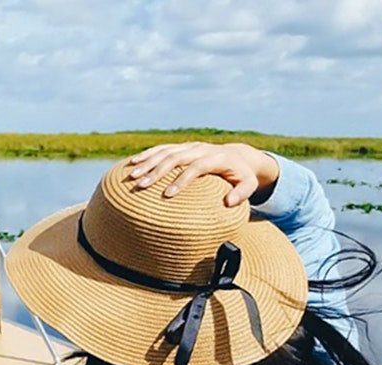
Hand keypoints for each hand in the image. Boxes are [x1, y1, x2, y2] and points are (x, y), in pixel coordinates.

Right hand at [126, 142, 280, 206]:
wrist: (237, 156)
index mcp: (216, 157)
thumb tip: (229, 202)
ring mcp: (189, 146)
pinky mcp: (181, 147)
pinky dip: (146, 155)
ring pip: (165, 151)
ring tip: (132, 176)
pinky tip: (132, 163)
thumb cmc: (241, 176)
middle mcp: (200, 148)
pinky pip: (161, 148)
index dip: (182, 180)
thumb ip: (242, 193)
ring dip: (147, 163)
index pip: (196, 167)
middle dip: (157, 172)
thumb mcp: (249, 184)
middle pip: (175, 157)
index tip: (168, 195)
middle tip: (141, 186)